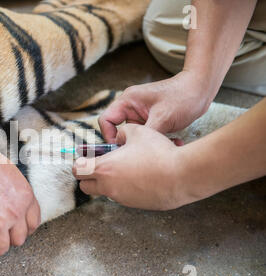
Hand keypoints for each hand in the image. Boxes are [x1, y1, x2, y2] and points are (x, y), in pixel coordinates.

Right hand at [0, 142, 40, 266]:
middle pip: (18, 239)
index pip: (33, 222)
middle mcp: (15, 214)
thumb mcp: (4, 163)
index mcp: (24, 196)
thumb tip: (2, 173)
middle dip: (8, 237)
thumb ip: (9, 178)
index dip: (24, 227)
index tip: (15, 228)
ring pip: (1, 249)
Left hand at [73, 124, 187, 210]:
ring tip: (128, 168)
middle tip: (102, 165)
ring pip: (107, 192)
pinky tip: (142, 176)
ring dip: (110, 182)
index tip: (87, 158)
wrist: (182, 175)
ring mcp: (122, 198)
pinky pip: (124, 196)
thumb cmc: (159, 152)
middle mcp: (109, 187)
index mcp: (104, 168)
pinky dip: (127, 188)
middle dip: (89, 177)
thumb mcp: (138, 131)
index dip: (80, 163)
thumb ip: (122, 133)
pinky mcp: (136, 205)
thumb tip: (119, 137)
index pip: (78, 170)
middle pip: (85, 187)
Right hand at [98, 71, 212, 142]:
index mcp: (128, 101)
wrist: (202, 89)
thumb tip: (133, 151)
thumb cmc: (182, 96)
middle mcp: (131, 107)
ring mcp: (142, 114)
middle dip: (132, 143)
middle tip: (142, 153)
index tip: (122, 147)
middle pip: (119, 130)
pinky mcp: (152, 120)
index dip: (109, 136)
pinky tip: (174, 143)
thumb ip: (144, 134)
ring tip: (165, 147)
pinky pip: (148, 135)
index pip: (106, 120)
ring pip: (135, 135)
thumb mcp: (162, 118)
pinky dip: (158, 141)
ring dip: (148, 144)